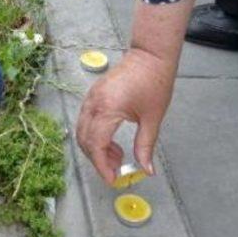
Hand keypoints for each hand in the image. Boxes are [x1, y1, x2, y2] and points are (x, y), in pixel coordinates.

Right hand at [76, 47, 176, 183]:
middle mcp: (94, 103)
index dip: (102, 166)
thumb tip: (146, 170)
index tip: (113, 180)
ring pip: (82, 130)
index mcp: (108, 109)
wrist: (150, 56)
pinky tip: (112, 140)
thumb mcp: (153, 119)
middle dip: (97, 159)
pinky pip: (86, 120)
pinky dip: (94, 135)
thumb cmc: (155, 84)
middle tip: (116, 170)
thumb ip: (145, 146)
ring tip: (117, 155)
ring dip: (95, 147)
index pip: (96, 144)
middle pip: (84, 139)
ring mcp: (91, 97)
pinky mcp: (93, 94)